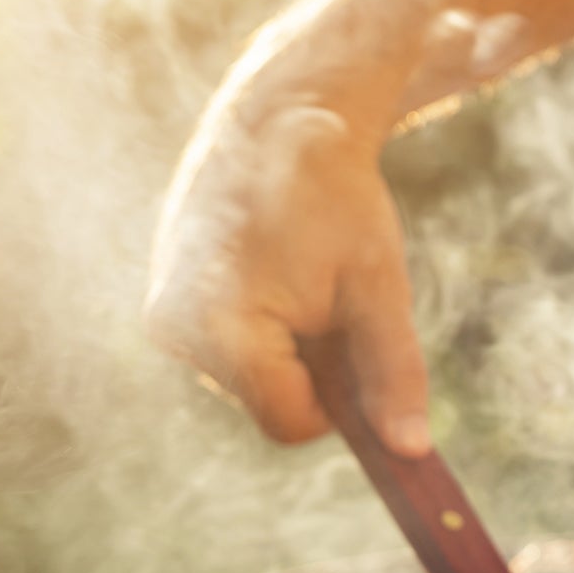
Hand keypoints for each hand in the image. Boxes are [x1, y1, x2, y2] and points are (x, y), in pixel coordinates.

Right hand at [144, 92, 432, 456]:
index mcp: (221, 328)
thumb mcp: (377, 289)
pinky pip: (227, 350)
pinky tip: (273, 271)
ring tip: (298, 275)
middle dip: (310, 369)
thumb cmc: (334, 199)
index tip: (357, 348)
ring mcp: (162, 314)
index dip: (339, 401)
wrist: (277, 119)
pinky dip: (262, 329)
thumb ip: (393, 375)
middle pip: (268, 403)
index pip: (291, 424)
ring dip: (286, 348)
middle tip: (330, 297)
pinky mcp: (163, 300)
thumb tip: (411, 453)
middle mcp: (175, 328)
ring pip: (249, 379)